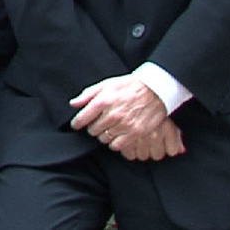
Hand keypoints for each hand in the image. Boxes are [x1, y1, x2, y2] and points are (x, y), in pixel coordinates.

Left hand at [69, 75, 185, 158]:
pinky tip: (117, 135)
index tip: (77, 125)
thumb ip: (88, 95)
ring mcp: (124, 124)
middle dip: (93, 127)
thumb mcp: (106, 84)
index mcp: (103, 101)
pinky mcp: (135, 132)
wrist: (155, 89)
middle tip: (98, 123)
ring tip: (109, 128)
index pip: (82, 118)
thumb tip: (73, 104)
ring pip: (104, 138)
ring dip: (104, 135)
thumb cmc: (129, 86)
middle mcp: (112, 114)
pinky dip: (115, 143)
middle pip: (92, 130)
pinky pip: (117, 145)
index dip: (77, 123)